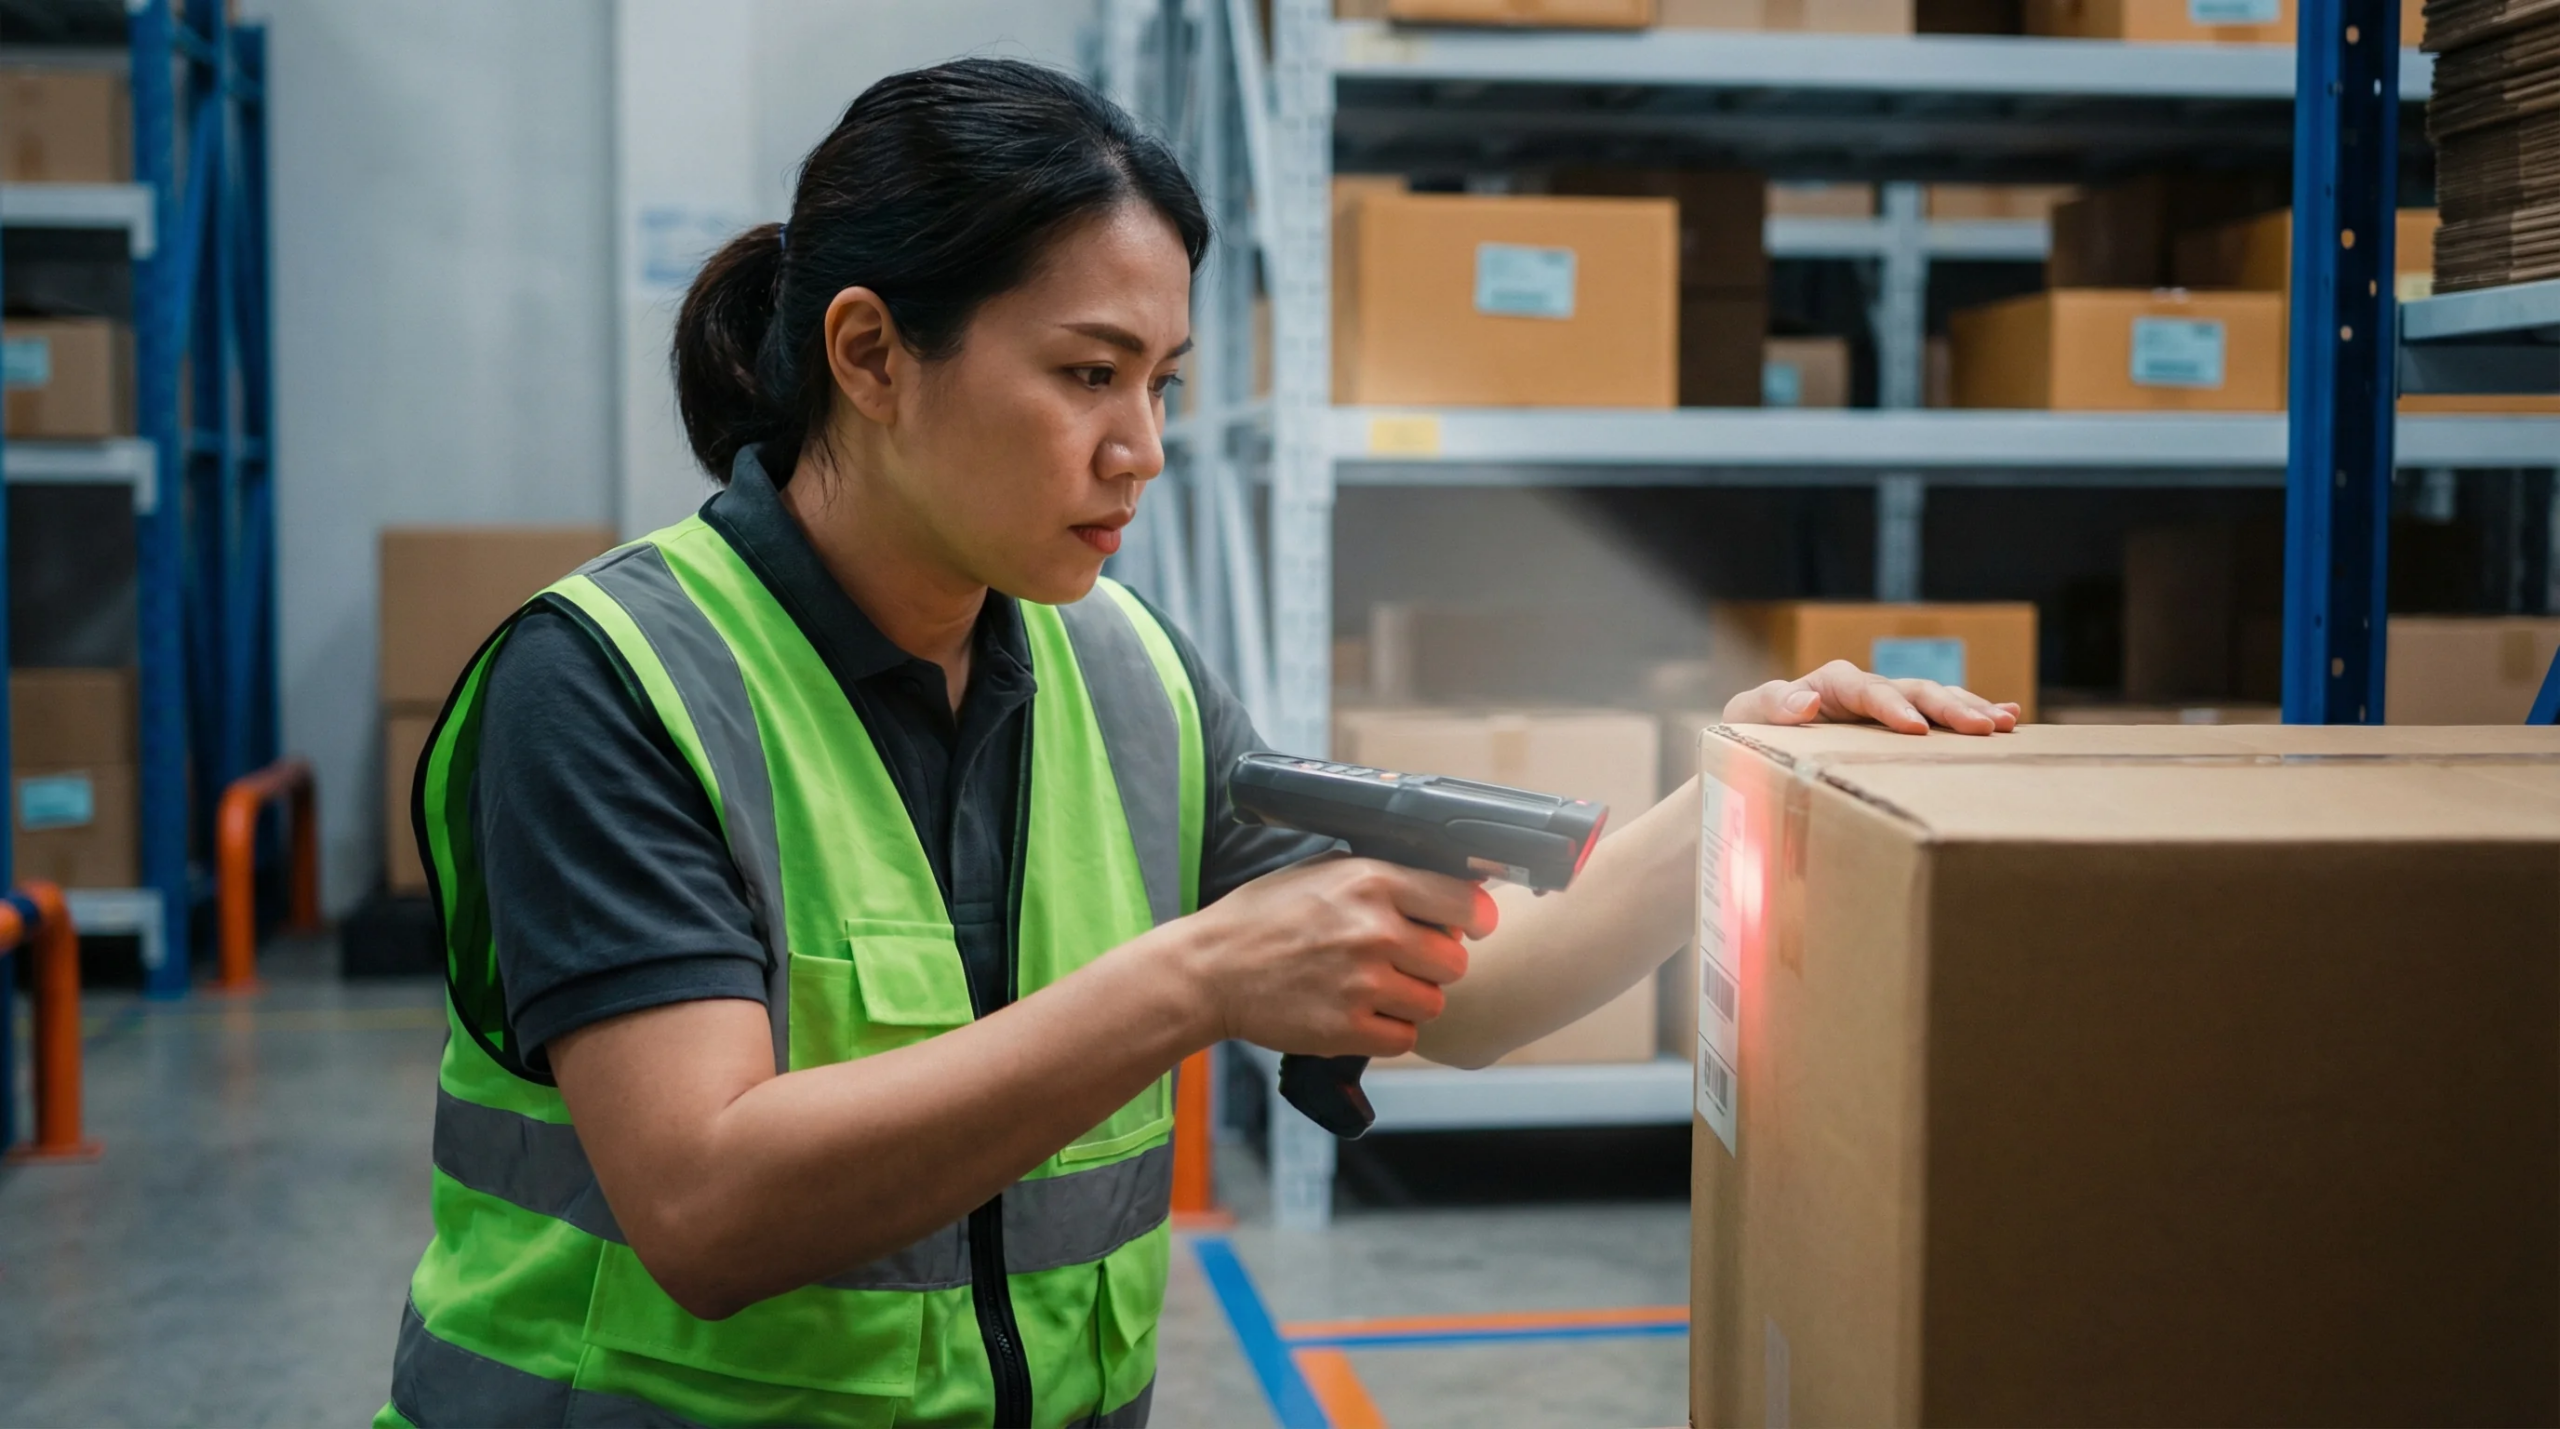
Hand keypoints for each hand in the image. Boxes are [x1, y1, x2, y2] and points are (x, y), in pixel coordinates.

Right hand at [1170, 855, 1496, 1057]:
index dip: (1475, 918)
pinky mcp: (1347, 1029)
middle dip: (1433, 964)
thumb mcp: (1322, 871)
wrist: (1210, 969)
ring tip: (1372, 988)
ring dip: (1411, 1000)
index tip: (1472, 926)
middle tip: (1401, 962)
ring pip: (1432, 1003)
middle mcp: (1375, 931)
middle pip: (1454, 961)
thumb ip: (1382, 877)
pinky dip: (1387, 1032)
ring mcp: (1363, 984)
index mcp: (1372, 882)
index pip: (1465, 902)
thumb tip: (1441, 887)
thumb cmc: (1262, 917)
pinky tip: (1359, 1014)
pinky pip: (1403, 1038)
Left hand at [1723, 658, 2019, 734]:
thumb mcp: (1747, 716)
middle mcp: (1866, 690)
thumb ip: (1770, 705)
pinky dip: (1973, 712)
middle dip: (1946, 705)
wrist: (1758, 751)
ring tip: (2004, 722)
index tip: (1914, 728)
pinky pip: (1941, 717)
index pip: (1863, 687)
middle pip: (1911, 688)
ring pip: (1934, 699)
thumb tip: (1806, 701)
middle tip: (1980, 727)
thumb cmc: (1751, 732)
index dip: (1889, 705)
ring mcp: (1888, 706)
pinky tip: (2010, 719)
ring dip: (1969, 708)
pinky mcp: (1902, 726)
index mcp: (1829, 684)